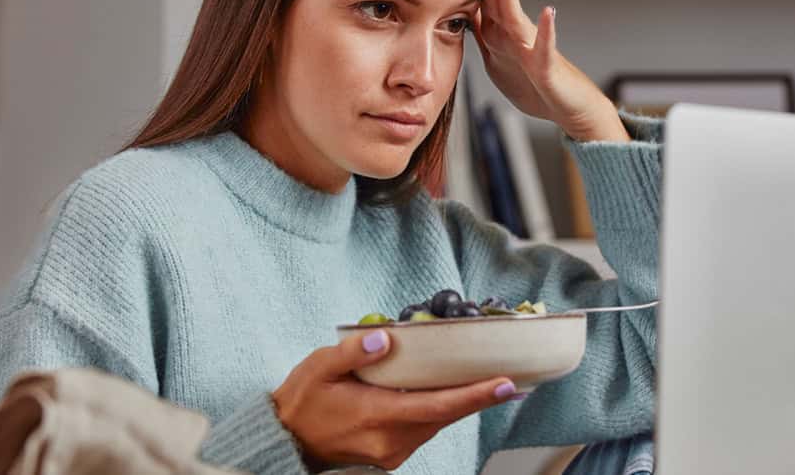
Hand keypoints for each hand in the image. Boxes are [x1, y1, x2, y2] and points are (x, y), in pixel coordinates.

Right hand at [272, 330, 520, 470]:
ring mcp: (392, 452)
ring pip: (438, 424)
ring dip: (461, 404)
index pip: (437, 406)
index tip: (505, 384)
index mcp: (376, 416)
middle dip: (478, 397)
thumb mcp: (319, 368)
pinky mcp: (391, 454)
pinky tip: (451, 394)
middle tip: (510, 379)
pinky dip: (441, 411)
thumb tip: (385, 338)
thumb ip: (353, 352)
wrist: (285, 442)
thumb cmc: (302, 401)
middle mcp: (391, 440)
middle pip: (446, 416)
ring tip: (487, 382)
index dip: (474, 396)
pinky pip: (425, 430)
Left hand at [473, 0, 628, 142]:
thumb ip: (484, 39)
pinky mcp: (546, 68)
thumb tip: (464, 18)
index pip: (485, 4)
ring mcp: (532, 50)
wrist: (570, 108)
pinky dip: (546, 31)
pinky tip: (549, 12)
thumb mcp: (499, 62)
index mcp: (501, 38)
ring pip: (516, 18)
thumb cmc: (536, 85)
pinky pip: (545, 48)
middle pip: (498, 3)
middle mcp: (516, 38)